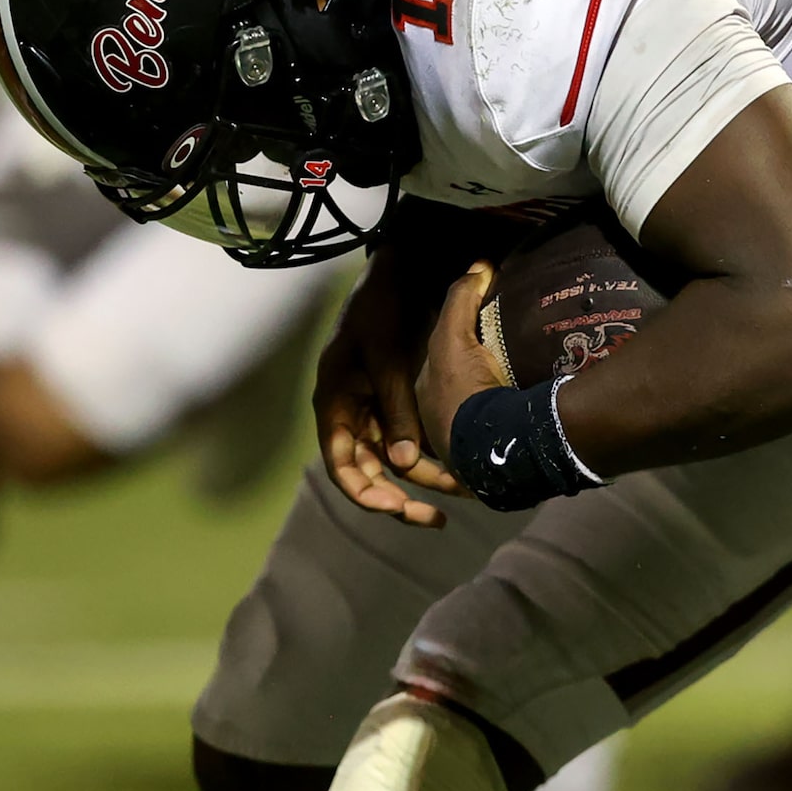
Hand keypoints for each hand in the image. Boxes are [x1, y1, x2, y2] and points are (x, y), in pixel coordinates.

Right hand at [315, 250, 463, 526]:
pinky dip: (427, 453)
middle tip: (433, 518)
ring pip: (390, 457)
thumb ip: (396, 409)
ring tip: (455, 496)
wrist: (396, 272)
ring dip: (418, 480)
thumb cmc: (381, 310)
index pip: (340, 462)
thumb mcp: (386, 358)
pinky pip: (407, 436)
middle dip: (396, 497)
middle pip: (367, 468)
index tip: (394, 509)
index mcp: (334, 403)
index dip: (364, 491)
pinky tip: (457, 466)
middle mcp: (350, 411)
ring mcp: (372, 406)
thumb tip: (405, 464)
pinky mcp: (394, 399)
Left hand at [413, 263, 512, 492]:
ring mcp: (463, 458)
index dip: (457, 355)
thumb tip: (478, 267)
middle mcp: (438, 432)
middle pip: (456, 406)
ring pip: (476, 434)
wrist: (491, 445)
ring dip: (494, 424)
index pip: (439, 374)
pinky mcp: (489, 477)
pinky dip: (510, 446)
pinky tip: (529, 435)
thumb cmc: (464, 390)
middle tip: (506, 376)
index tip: (483, 344)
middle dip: (473, 395)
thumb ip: (461, 300)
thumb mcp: (454, 336)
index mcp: (426, 402)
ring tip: (523, 405)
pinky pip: (498, 456)